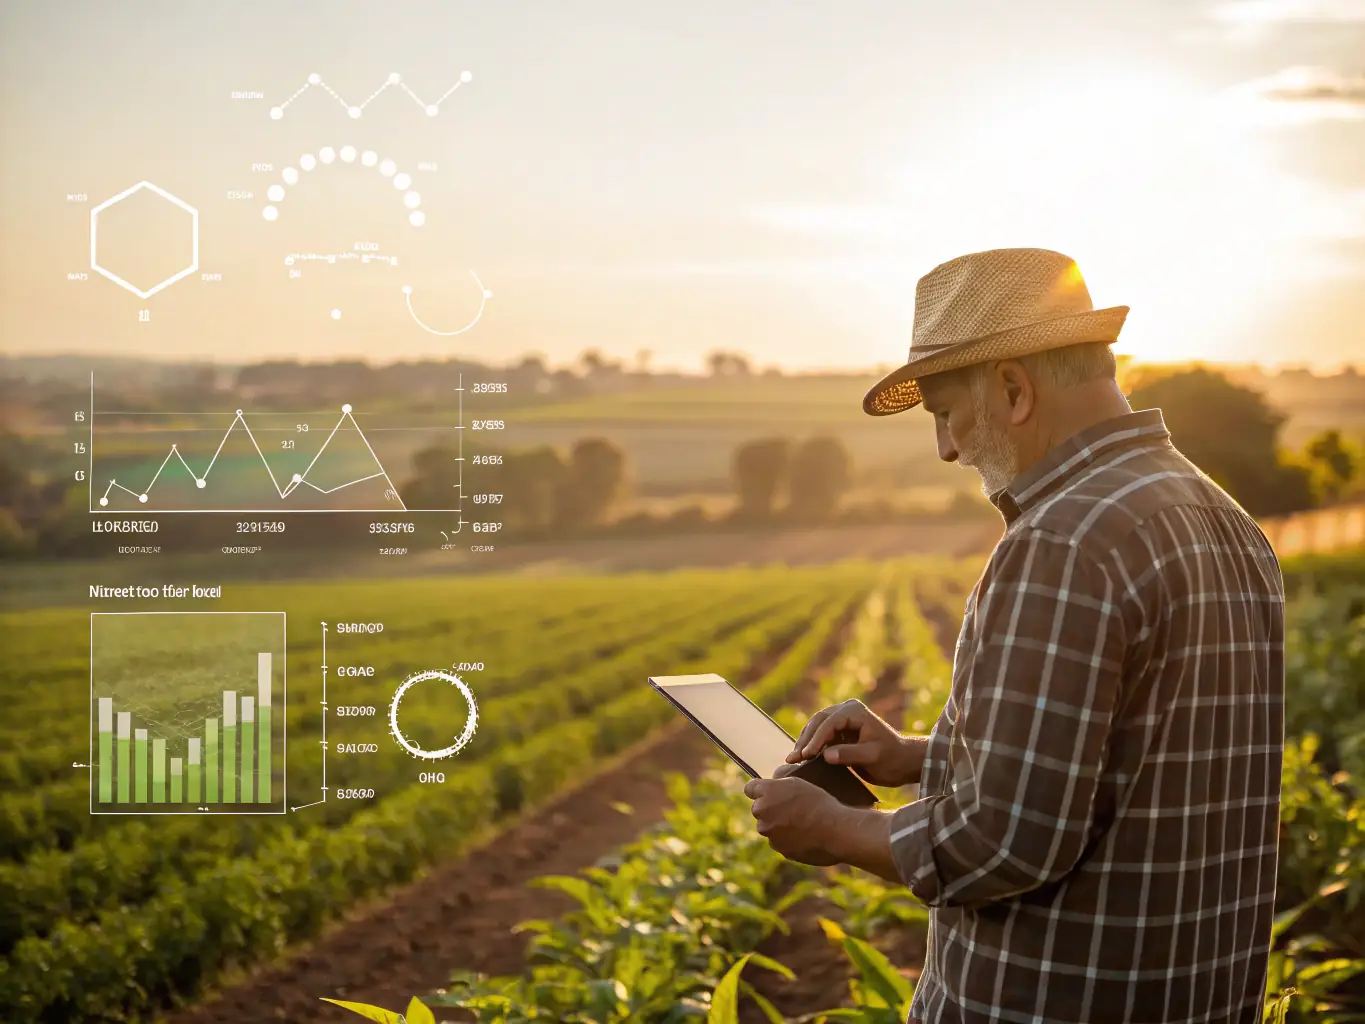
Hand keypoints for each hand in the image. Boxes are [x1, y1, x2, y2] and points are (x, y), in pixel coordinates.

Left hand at [743, 776, 846, 865]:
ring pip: (770, 828)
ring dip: (780, 826)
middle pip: (760, 810)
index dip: (759, 790)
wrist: (836, 830)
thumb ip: (777, 784)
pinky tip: (807, 834)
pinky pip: (782, 842)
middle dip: (771, 809)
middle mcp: (762, 814)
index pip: (750, 788)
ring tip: (803, 822)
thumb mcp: (798, 782)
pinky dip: (790, 839)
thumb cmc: (819, 802)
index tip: (768, 792)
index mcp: (765, 793)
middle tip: (793, 808)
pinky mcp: (781, 850)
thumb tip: (767, 787)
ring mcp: (770, 834)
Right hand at [786, 698, 925, 787]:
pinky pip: (820, 735)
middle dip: (805, 740)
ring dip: (804, 743)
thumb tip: (825, 755)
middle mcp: (846, 710)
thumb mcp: (872, 757)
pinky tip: (801, 759)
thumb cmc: (892, 758)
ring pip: (815, 727)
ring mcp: (841, 719)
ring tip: (793, 760)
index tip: (806, 755)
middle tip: (794, 758)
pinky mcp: (839, 731)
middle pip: (818, 722)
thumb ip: (849, 754)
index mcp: (855, 711)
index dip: (816, 739)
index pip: (829, 722)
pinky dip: (810, 746)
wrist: (903, 762)